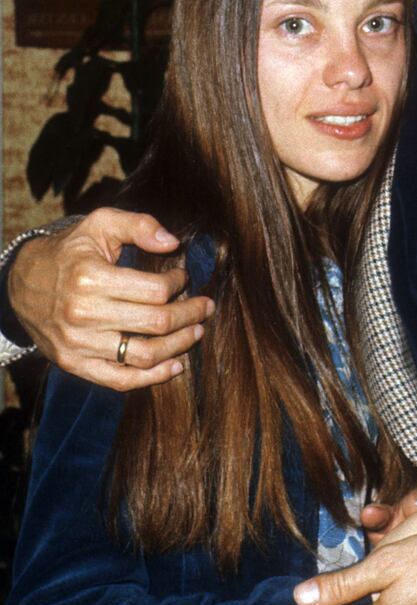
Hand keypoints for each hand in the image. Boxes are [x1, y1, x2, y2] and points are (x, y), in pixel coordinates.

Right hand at [8, 209, 212, 389]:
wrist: (21, 284)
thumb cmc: (69, 251)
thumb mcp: (99, 224)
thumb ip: (138, 225)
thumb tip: (173, 242)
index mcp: (90, 278)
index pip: (155, 290)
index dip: (178, 283)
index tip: (184, 277)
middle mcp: (83, 314)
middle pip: (155, 323)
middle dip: (189, 315)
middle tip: (205, 307)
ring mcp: (78, 344)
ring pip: (144, 354)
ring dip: (179, 346)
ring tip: (197, 332)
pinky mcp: (75, 364)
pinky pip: (120, 380)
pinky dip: (153, 377)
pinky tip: (175, 365)